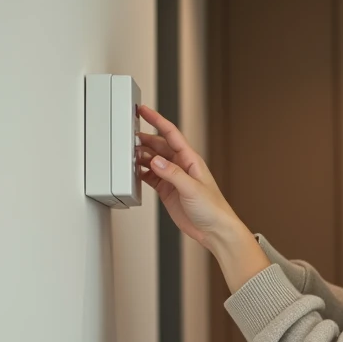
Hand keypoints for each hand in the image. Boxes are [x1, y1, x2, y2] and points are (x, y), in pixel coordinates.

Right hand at [136, 105, 239, 250]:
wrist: (214, 230)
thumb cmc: (213, 209)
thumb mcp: (192, 189)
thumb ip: (172, 174)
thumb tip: (155, 161)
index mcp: (190, 160)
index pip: (171, 134)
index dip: (157, 120)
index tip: (144, 111)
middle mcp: (181, 166)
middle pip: (158, 146)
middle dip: (144, 139)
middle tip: (128, 135)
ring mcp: (173, 178)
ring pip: (153, 161)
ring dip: (141, 156)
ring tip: (128, 154)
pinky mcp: (167, 190)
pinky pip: (150, 176)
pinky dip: (141, 173)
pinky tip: (133, 171)